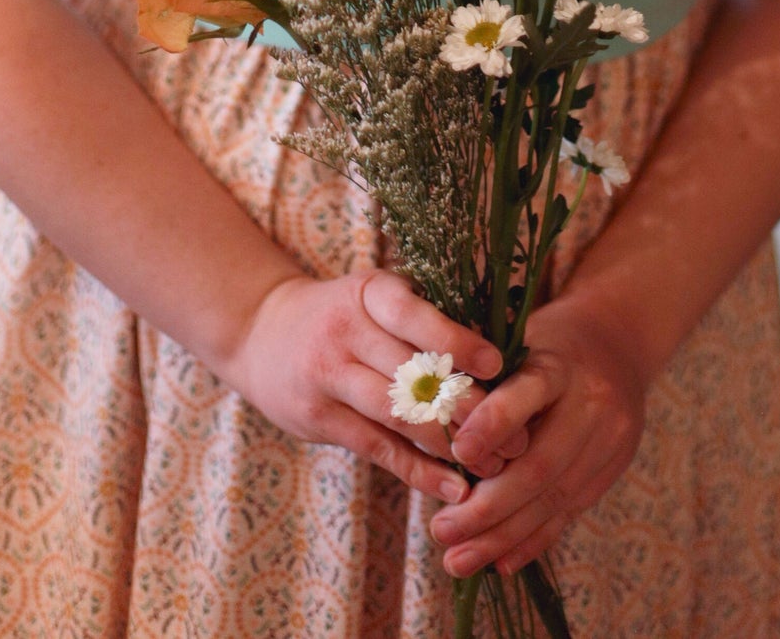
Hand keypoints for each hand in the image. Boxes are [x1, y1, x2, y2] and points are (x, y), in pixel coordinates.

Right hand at [224, 268, 526, 504]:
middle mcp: (345, 331)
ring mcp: (328, 375)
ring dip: (451, 444)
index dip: (456, 340)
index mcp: (369, 292)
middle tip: (517, 432)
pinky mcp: (319, 418)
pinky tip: (453, 487)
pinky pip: (378, 449)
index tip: (498, 364)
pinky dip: (419, 472)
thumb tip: (499, 349)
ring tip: (496, 466)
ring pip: (398, 415)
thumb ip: (423, 316)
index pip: (414, 315)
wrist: (262, 332)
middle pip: (413, 372)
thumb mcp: (373, 296)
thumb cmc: (341, 314)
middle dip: (469, 405)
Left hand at [427, 293, 648, 578]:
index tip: (457, 454)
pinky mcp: (612, 470)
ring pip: (552, 500)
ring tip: (456, 561)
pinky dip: (531, 542)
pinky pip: (568, 514)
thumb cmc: (547, 341)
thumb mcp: (520, 339)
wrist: (618, 342)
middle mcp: (591, 404)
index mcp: (560, 363)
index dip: (493, 425)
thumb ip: (485, 377)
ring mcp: (608, 442)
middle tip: (440, 531)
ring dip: (501, 537)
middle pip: (540, 465)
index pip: (528, 393)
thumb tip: (429, 422)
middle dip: (487, 507)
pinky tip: (497, 564)